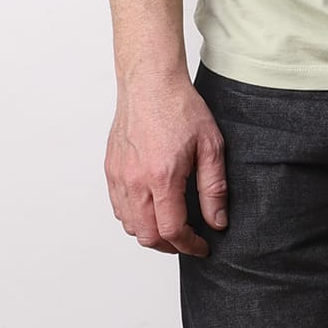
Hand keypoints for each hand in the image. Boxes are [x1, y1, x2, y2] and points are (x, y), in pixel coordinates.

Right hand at [104, 73, 226, 256]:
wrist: (150, 82)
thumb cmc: (180, 107)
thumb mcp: (210, 145)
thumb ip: (214, 187)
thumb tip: (217, 221)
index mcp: (162, 177)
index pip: (172, 230)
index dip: (189, 245)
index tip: (202, 246)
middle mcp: (135, 181)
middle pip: (147, 236)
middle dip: (169, 246)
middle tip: (186, 241)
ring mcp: (119, 176)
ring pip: (129, 225)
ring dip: (149, 233)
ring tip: (169, 226)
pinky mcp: (111, 168)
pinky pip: (118, 207)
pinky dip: (133, 218)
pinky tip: (149, 208)